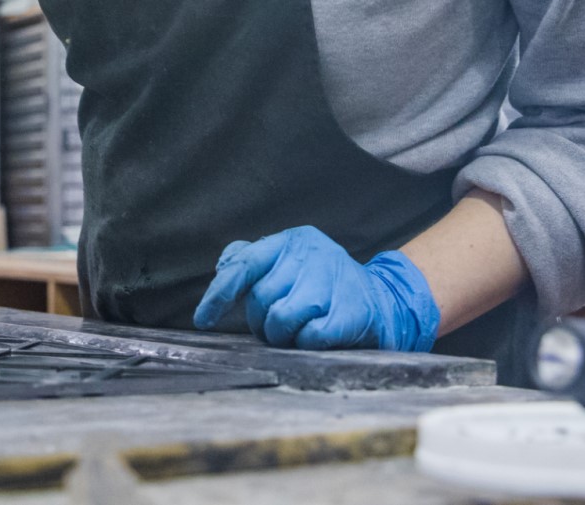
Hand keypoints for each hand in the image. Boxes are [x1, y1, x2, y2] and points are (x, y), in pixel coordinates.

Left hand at [192, 225, 439, 350]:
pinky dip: (306, 343)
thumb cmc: (324, 284)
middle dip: (262, 321)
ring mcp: (332, 282)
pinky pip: (307, 337)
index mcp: (293, 240)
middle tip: (278, 324)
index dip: (219, 294)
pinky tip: (316, 335)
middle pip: (261, 298)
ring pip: (280, 319)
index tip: (203, 319)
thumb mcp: (291, 261)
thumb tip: (224, 266)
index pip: (244, 264)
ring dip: (282, 335)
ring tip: (296, 330)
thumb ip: (254, 259)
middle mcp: (312, 254)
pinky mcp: (348, 312)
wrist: (381, 300)